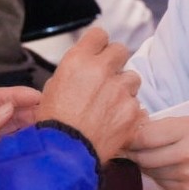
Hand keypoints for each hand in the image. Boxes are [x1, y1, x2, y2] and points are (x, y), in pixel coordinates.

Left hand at [0, 86, 40, 189]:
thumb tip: (8, 108)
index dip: (19, 95)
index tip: (40, 96)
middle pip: (8, 115)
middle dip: (29, 112)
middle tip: (52, 114)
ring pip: (10, 133)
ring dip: (27, 130)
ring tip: (48, 130)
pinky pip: (6, 153)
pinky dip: (20, 150)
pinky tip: (32, 149)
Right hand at [36, 27, 144, 158]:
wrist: (64, 154)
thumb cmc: (54, 125)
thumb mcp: (52, 89)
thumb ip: (72, 73)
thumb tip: (82, 70)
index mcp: (78, 61)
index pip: (99, 35)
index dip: (99, 44)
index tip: (99, 52)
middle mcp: (101, 70)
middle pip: (121, 50)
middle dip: (115, 62)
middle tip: (108, 78)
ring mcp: (120, 90)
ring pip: (133, 77)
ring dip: (125, 88)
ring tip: (111, 104)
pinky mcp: (133, 111)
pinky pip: (137, 104)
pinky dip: (129, 112)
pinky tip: (115, 122)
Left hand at [126, 117, 188, 189]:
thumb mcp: (184, 122)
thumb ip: (157, 128)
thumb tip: (127, 137)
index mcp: (186, 131)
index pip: (145, 138)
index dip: (130, 140)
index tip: (124, 139)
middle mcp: (188, 155)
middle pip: (144, 158)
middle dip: (134, 154)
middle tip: (130, 149)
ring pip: (151, 173)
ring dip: (146, 165)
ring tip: (152, 157)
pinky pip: (162, 184)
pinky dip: (159, 176)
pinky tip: (167, 168)